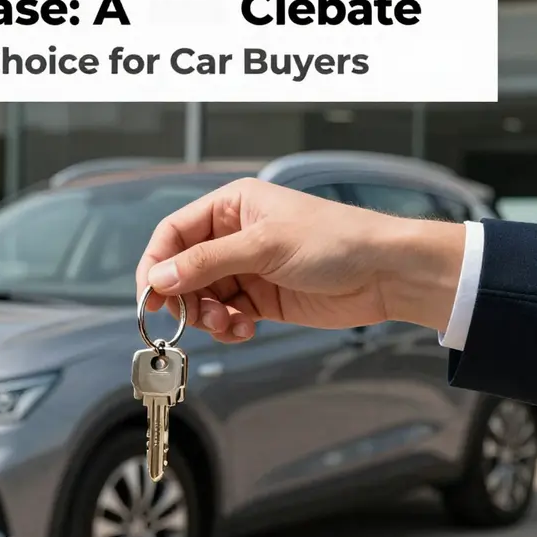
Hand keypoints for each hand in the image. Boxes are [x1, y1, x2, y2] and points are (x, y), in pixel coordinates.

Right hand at [136, 178, 464, 342]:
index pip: (175, 233)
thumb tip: (159, 278)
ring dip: (207, 315)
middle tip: (190, 317)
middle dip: (184, 296)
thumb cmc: (335, 241)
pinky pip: (227, 314)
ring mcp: (248, 268)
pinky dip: (228, 326)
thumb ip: (207, 262)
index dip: (157, 262)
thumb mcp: (264, 245)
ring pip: (203, 296)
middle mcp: (234, 236)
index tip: (150, 294)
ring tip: (228, 324)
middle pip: (184, 269)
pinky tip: (245, 329)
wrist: (385, 274)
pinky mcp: (261, 298)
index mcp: (232, 207)